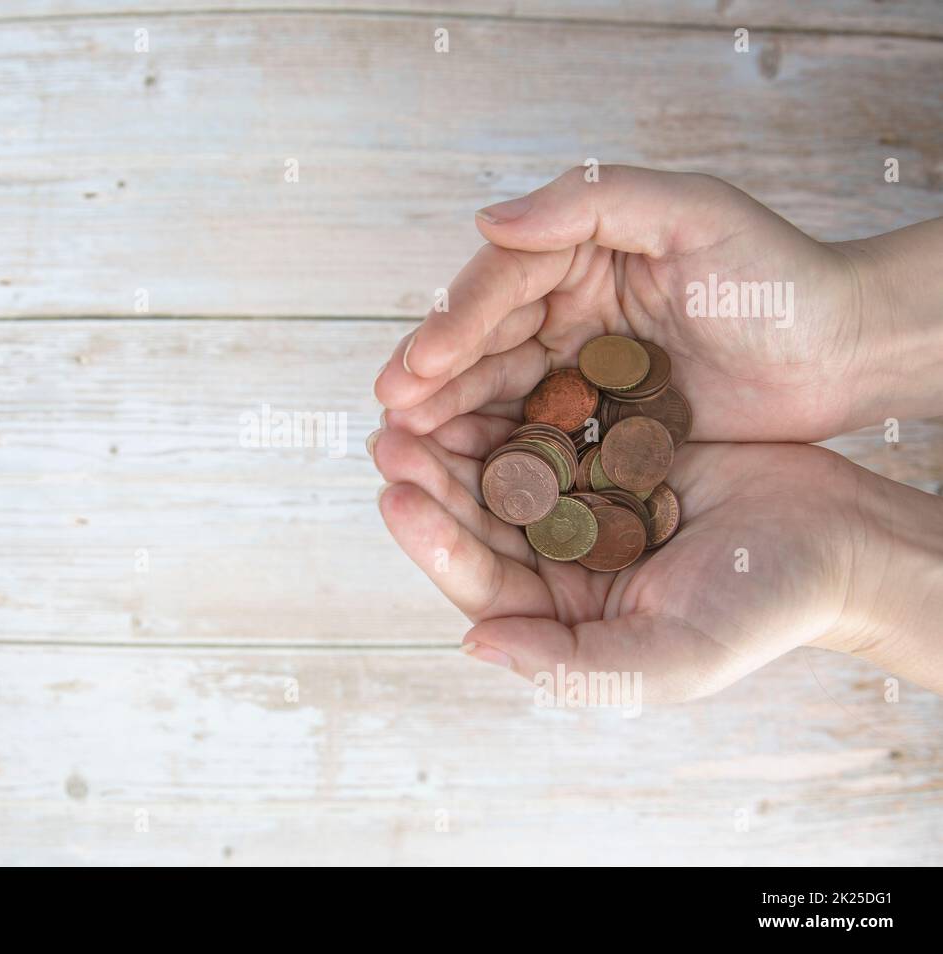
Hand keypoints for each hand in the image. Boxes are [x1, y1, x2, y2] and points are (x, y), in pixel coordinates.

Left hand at [370, 419, 942, 700]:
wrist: (840, 539)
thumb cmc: (763, 608)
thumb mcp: (672, 656)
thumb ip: (574, 666)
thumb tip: (475, 645)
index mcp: (562, 617)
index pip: (483, 582)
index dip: (437, 542)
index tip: (397, 496)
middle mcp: (560, 562)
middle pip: (479, 520)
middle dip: (433, 479)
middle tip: (389, 435)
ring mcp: (581, 503)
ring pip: (504, 469)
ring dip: (462, 435)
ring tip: (421, 396)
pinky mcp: (606, 453)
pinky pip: (550, 424)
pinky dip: (518, 401)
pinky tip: (487, 369)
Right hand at [375, 165, 887, 442]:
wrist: (840, 349)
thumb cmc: (774, 273)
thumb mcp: (692, 211)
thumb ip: (591, 201)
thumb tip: (487, 219)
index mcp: (580, 253)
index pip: (501, 286)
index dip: (455, 325)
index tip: (416, 366)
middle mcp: (568, 307)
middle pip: (485, 342)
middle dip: (433, 377)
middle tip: (390, 413)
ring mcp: (580, 366)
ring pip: (500, 391)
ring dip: (451, 418)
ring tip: (405, 448)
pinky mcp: (599, 420)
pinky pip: (537, 434)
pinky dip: (497, 452)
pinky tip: (461, 474)